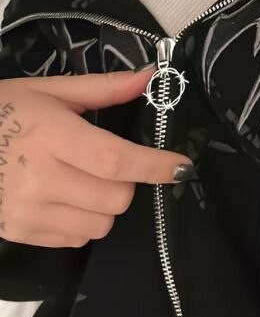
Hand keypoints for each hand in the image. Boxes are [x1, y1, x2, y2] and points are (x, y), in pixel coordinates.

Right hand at [0, 67, 194, 247]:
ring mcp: (28, 211)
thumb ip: (102, 88)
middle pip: (116, 197)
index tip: (184, 167)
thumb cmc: (1, 110)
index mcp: (51, 134)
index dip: (156, 166)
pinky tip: (65, 198)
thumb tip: (150, 78)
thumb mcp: (48, 90)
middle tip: (109, 163)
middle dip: (127, 182)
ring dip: (106, 204)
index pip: (116, 160)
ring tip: (83, 179)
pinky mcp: (20, 233)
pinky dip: (84, 221)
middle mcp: (40, 177)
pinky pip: (77, 239)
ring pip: (101, 223)